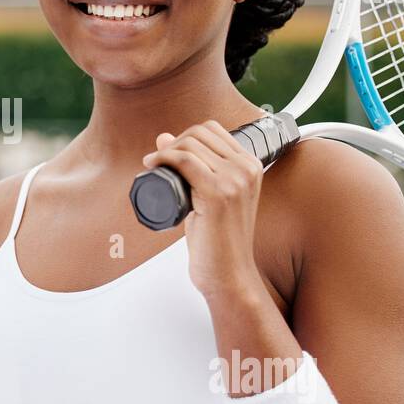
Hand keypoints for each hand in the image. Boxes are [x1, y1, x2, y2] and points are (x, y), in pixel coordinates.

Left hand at [140, 120, 264, 299]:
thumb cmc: (218, 239)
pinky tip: (152, 164)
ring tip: (153, 165)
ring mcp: (235, 179)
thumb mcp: (209, 196)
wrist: (229, 273)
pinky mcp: (218, 193)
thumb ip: (195, 169)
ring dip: (165, 150)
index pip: (213, 129)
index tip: (170, 151)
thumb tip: (164, 136)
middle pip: (200, 133)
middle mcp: (247, 167)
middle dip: (173, 142)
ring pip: (190, 144)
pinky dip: (164, 158)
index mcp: (251, 164)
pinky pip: (185, 161)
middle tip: (158, 161)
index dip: (186, 135)